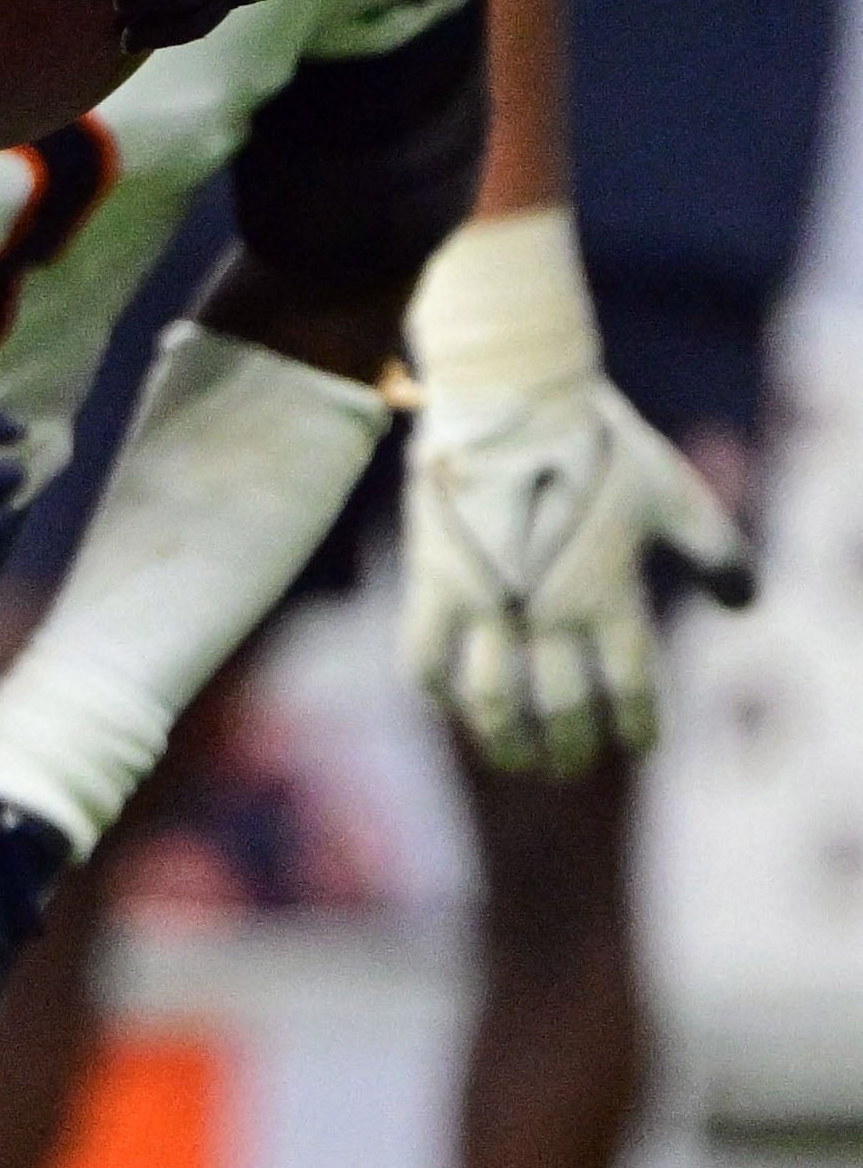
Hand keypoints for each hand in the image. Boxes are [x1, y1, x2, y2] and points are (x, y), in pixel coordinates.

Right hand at [407, 374, 753, 770]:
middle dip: (568, 750)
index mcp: (611, 596)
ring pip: (491, 701)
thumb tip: (743, 605)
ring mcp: (489, 601)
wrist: (512, 400)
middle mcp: (549, 611)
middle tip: (568, 767)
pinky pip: (425, 658)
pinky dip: (436, 690)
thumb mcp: (676, 494)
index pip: (632, 690)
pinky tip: (449, 702)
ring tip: (511, 758)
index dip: (638, 728)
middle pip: (560, 710)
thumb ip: (719, 550)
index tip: (637, 747)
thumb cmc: (601, 445)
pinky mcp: (436, 582)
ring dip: (502, 741)